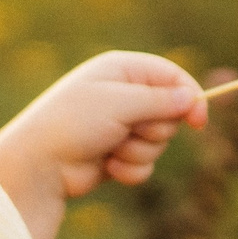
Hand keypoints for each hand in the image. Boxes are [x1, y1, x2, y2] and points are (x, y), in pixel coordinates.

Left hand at [0, 51, 207, 238]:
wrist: (39, 164)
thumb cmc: (73, 123)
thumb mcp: (119, 103)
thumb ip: (160, 100)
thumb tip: (192, 98)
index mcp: (121, 69)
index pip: (171, 75)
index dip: (189, 96)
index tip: (198, 121)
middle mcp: (122, 95)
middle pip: (170, 113)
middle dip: (154, 129)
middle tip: (127, 130)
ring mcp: (119, 126)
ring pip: (159, 143)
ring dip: (139, 151)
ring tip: (110, 149)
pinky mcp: (116, 154)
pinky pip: (145, 165)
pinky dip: (129, 169)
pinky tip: (106, 167)